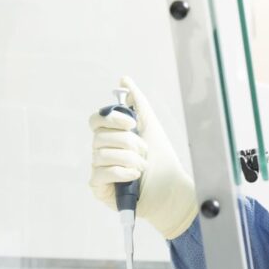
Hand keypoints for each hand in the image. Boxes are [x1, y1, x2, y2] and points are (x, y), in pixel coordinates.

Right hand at [89, 77, 198, 239]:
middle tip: (144, 151)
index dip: (111, 119)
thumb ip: (137, 103)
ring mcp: (99, 169)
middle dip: (128, 142)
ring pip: (101, 155)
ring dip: (128, 159)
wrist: (171, 189)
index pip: (96, 120)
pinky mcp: (98, 187)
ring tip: (142, 166)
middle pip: (100, 137)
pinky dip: (121, 173)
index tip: (132, 123)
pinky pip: (101, 174)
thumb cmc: (161, 159)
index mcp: (111, 135)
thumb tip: (124, 79)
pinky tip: (134, 177)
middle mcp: (102, 150)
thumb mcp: (151, 126)